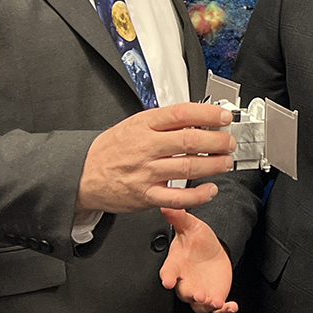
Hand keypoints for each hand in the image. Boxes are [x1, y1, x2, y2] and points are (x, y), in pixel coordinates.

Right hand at [78, 102, 235, 213]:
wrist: (83, 173)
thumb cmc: (112, 148)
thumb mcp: (134, 123)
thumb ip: (164, 121)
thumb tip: (198, 117)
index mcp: (144, 125)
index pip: (182, 114)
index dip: (208, 114)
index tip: (224, 118)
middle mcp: (146, 147)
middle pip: (189, 141)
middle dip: (217, 142)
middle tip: (229, 143)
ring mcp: (146, 173)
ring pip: (188, 168)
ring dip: (214, 165)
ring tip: (225, 163)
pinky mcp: (146, 196)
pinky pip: (178, 198)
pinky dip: (198, 195)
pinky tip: (210, 189)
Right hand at [159, 208, 237, 312]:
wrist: (213, 249)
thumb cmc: (197, 240)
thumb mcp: (190, 225)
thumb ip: (179, 217)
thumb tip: (167, 205)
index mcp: (176, 265)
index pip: (168, 272)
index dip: (167, 277)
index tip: (168, 281)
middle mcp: (185, 281)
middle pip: (184, 292)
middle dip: (190, 294)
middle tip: (197, 294)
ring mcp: (199, 291)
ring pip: (199, 304)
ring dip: (206, 304)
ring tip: (215, 301)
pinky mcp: (213, 297)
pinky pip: (217, 309)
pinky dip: (224, 310)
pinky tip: (232, 306)